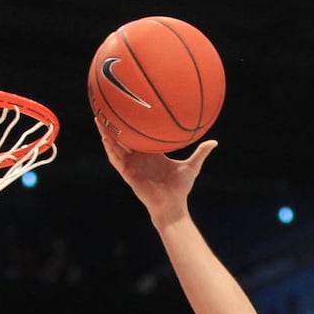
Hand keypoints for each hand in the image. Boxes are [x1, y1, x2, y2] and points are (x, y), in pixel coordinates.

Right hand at [95, 117, 216, 226]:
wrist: (172, 205)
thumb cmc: (181, 188)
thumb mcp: (192, 166)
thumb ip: (201, 153)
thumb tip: (214, 142)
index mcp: (151, 153)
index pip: (140, 135)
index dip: (134, 123)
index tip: (130, 108)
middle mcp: (139, 158)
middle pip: (123, 137)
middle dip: (115, 124)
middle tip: (107, 107)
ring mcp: (131, 165)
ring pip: (115, 146)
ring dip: (106, 133)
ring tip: (98, 118)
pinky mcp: (128, 173)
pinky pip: (116, 159)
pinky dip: (110, 149)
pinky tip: (105, 138)